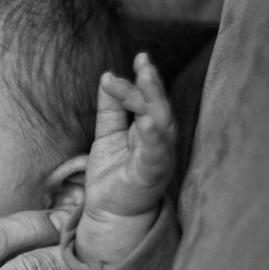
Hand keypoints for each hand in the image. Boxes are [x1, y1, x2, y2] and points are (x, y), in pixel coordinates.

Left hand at [79, 53, 177, 262]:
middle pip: (158, 106)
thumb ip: (110, 108)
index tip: (138, 57)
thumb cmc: (112, 175)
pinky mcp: (150, 175)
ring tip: (145, 77)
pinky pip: (155, 154)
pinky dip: (152, 137)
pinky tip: (145, 121)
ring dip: (153, 100)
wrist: (108, 212)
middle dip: (152, 83)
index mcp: (150, 130)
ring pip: (161, 124)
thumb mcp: (107, 135)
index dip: (144, 78)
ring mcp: (158, 158)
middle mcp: (159, 142)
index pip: (149, 99)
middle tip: (143, 62)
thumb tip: (107, 76)